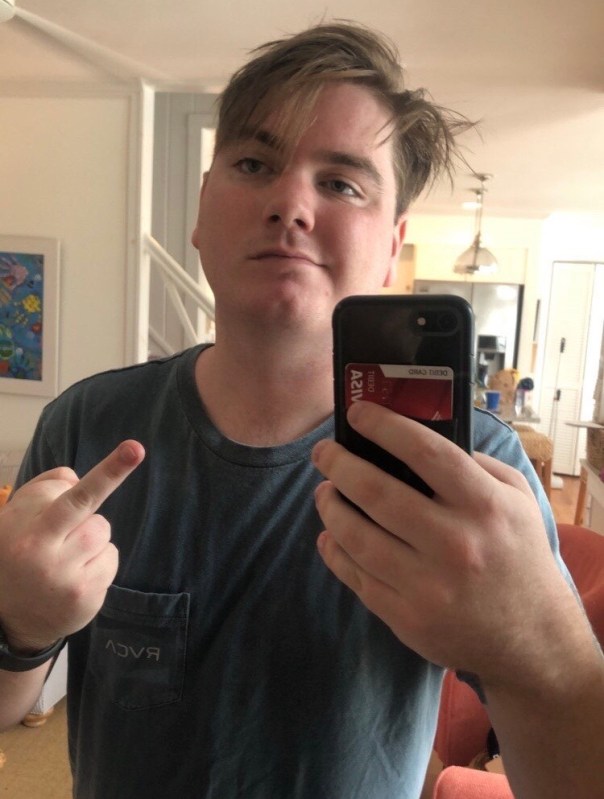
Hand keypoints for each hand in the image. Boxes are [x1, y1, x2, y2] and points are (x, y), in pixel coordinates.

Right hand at [0, 441, 144, 652]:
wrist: (7, 616)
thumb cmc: (18, 550)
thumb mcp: (17, 515)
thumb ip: (47, 487)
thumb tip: (78, 478)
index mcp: (28, 530)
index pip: (73, 495)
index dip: (109, 472)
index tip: (135, 449)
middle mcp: (45, 557)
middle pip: (97, 521)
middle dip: (88, 522)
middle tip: (75, 525)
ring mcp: (67, 582)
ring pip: (104, 536)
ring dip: (91, 540)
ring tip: (65, 555)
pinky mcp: (85, 600)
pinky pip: (110, 559)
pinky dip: (98, 561)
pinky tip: (74, 574)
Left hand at [312, 401, 576, 684]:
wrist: (530, 638)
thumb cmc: (518, 556)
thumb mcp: (517, 500)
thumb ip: (476, 465)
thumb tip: (418, 437)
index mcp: (485, 506)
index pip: (425, 452)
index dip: (384, 427)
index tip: (357, 413)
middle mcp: (455, 544)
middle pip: (376, 492)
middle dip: (338, 464)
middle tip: (323, 452)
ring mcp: (428, 585)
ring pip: (357, 536)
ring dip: (330, 507)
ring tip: (324, 491)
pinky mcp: (407, 617)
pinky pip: (357, 576)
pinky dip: (334, 550)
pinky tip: (328, 534)